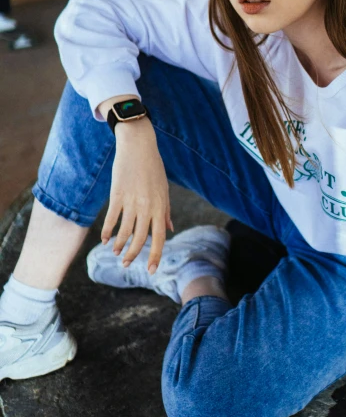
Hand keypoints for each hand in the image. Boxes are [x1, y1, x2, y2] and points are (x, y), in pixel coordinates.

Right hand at [101, 118, 173, 273]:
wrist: (138, 146)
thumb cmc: (153, 167)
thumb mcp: (164, 189)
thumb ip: (166, 211)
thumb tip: (170, 229)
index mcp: (160, 207)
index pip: (159, 237)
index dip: (155, 256)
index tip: (152, 271)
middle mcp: (147, 207)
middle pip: (140, 238)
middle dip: (133, 254)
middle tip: (126, 264)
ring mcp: (131, 201)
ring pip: (124, 231)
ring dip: (119, 245)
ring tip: (115, 252)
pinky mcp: (117, 195)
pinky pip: (111, 219)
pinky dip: (107, 231)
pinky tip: (104, 240)